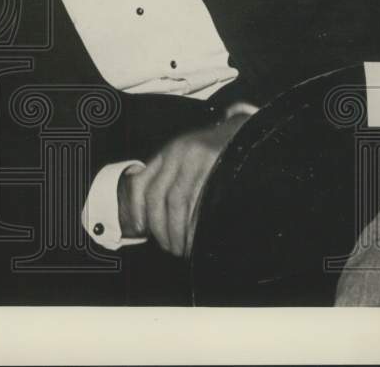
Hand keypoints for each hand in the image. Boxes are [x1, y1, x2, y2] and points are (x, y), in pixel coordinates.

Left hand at [122, 110, 254, 256]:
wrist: (242, 131)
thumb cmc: (212, 154)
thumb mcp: (185, 159)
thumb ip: (168, 179)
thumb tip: (149, 218)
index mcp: (167, 153)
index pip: (142, 183)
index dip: (137, 209)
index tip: (141, 229)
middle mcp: (177, 152)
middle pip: (159, 196)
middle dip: (161, 227)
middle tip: (170, 247)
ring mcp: (196, 156)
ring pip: (178, 199)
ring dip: (179, 229)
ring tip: (184, 248)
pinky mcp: (216, 161)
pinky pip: (201, 198)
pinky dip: (197, 222)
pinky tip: (199, 236)